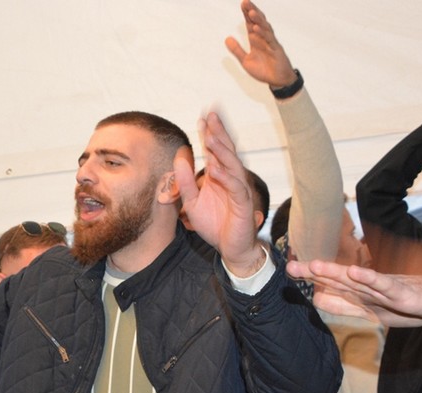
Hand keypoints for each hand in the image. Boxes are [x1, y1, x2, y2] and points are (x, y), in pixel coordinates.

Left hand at [174, 112, 260, 275]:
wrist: (231, 247)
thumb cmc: (215, 224)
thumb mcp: (192, 202)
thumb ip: (185, 182)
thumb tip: (179, 159)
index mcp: (219, 176)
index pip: (215, 150)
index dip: (209, 134)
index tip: (201, 117)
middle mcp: (230, 178)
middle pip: (226, 151)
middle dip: (218, 133)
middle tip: (211, 115)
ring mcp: (238, 189)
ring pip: (232, 166)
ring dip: (222, 151)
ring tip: (211, 137)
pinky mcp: (243, 204)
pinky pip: (235, 188)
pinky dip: (225, 178)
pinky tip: (215, 168)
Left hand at [224, 0, 297, 88]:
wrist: (277, 81)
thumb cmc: (264, 70)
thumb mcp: (246, 61)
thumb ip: (237, 50)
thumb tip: (227, 38)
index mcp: (257, 40)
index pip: (251, 24)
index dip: (246, 14)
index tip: (242, 4)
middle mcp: (264, 39)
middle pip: (258, 22)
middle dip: (252, 12)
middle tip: (245, 2)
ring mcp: (271, 43)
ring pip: (264, 28)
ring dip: (257, 20)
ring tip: (250, 12)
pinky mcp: (276, 50)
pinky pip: (269, 40)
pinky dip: (262, 34)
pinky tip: (256, 28)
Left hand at [285, 259, 421, 325]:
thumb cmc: (412, 304)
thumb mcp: (374, 311)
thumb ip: (346, 305)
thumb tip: (316, 298)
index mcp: (361, 294)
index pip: (331, 286)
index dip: (312, 280)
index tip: (289, 271)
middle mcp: (370, 289)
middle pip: (339, 280)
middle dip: (315, 274)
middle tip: (291, 266)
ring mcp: (387, 290)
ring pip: (358, 281)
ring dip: (337, 273)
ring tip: (316, 265)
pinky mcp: (404, 294)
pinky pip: (385, 286)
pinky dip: (371, 279)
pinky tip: (356, 272)